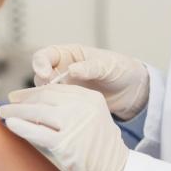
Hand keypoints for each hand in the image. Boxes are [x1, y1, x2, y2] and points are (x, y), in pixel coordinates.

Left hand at [0, 84, 128, 170]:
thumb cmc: (101, 148)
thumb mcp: (93, 118)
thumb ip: (72, 107)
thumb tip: (38, 102)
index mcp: (91, 98)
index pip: (55, 89)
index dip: (32, 92)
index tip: (18, 96)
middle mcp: (83, 107)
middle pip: (44, 98)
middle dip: (22, 100)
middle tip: (7, 103)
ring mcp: (75, 124)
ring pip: (37, 112)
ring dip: (15, 112)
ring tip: (2, 113)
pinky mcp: (66, 144)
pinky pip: (36, 132)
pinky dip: (20, 127)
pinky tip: (9, 125)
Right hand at [32, 44, 148, 119]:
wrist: (131, 90)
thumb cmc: (120, 69)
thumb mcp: (107, 65)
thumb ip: (91, 67)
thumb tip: (72, 70)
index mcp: (68, 54)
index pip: (45, 55)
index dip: (40, 63)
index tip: (45, 74)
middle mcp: (62, 71)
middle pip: (39, 77)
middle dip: (41, 85)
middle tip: (48, 94)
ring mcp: (65, 88)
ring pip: (45, 95)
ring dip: (47, 100)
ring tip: (57, 106)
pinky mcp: (69, 104)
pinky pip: (57, 108)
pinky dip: (56, 111)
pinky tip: (63, 116)